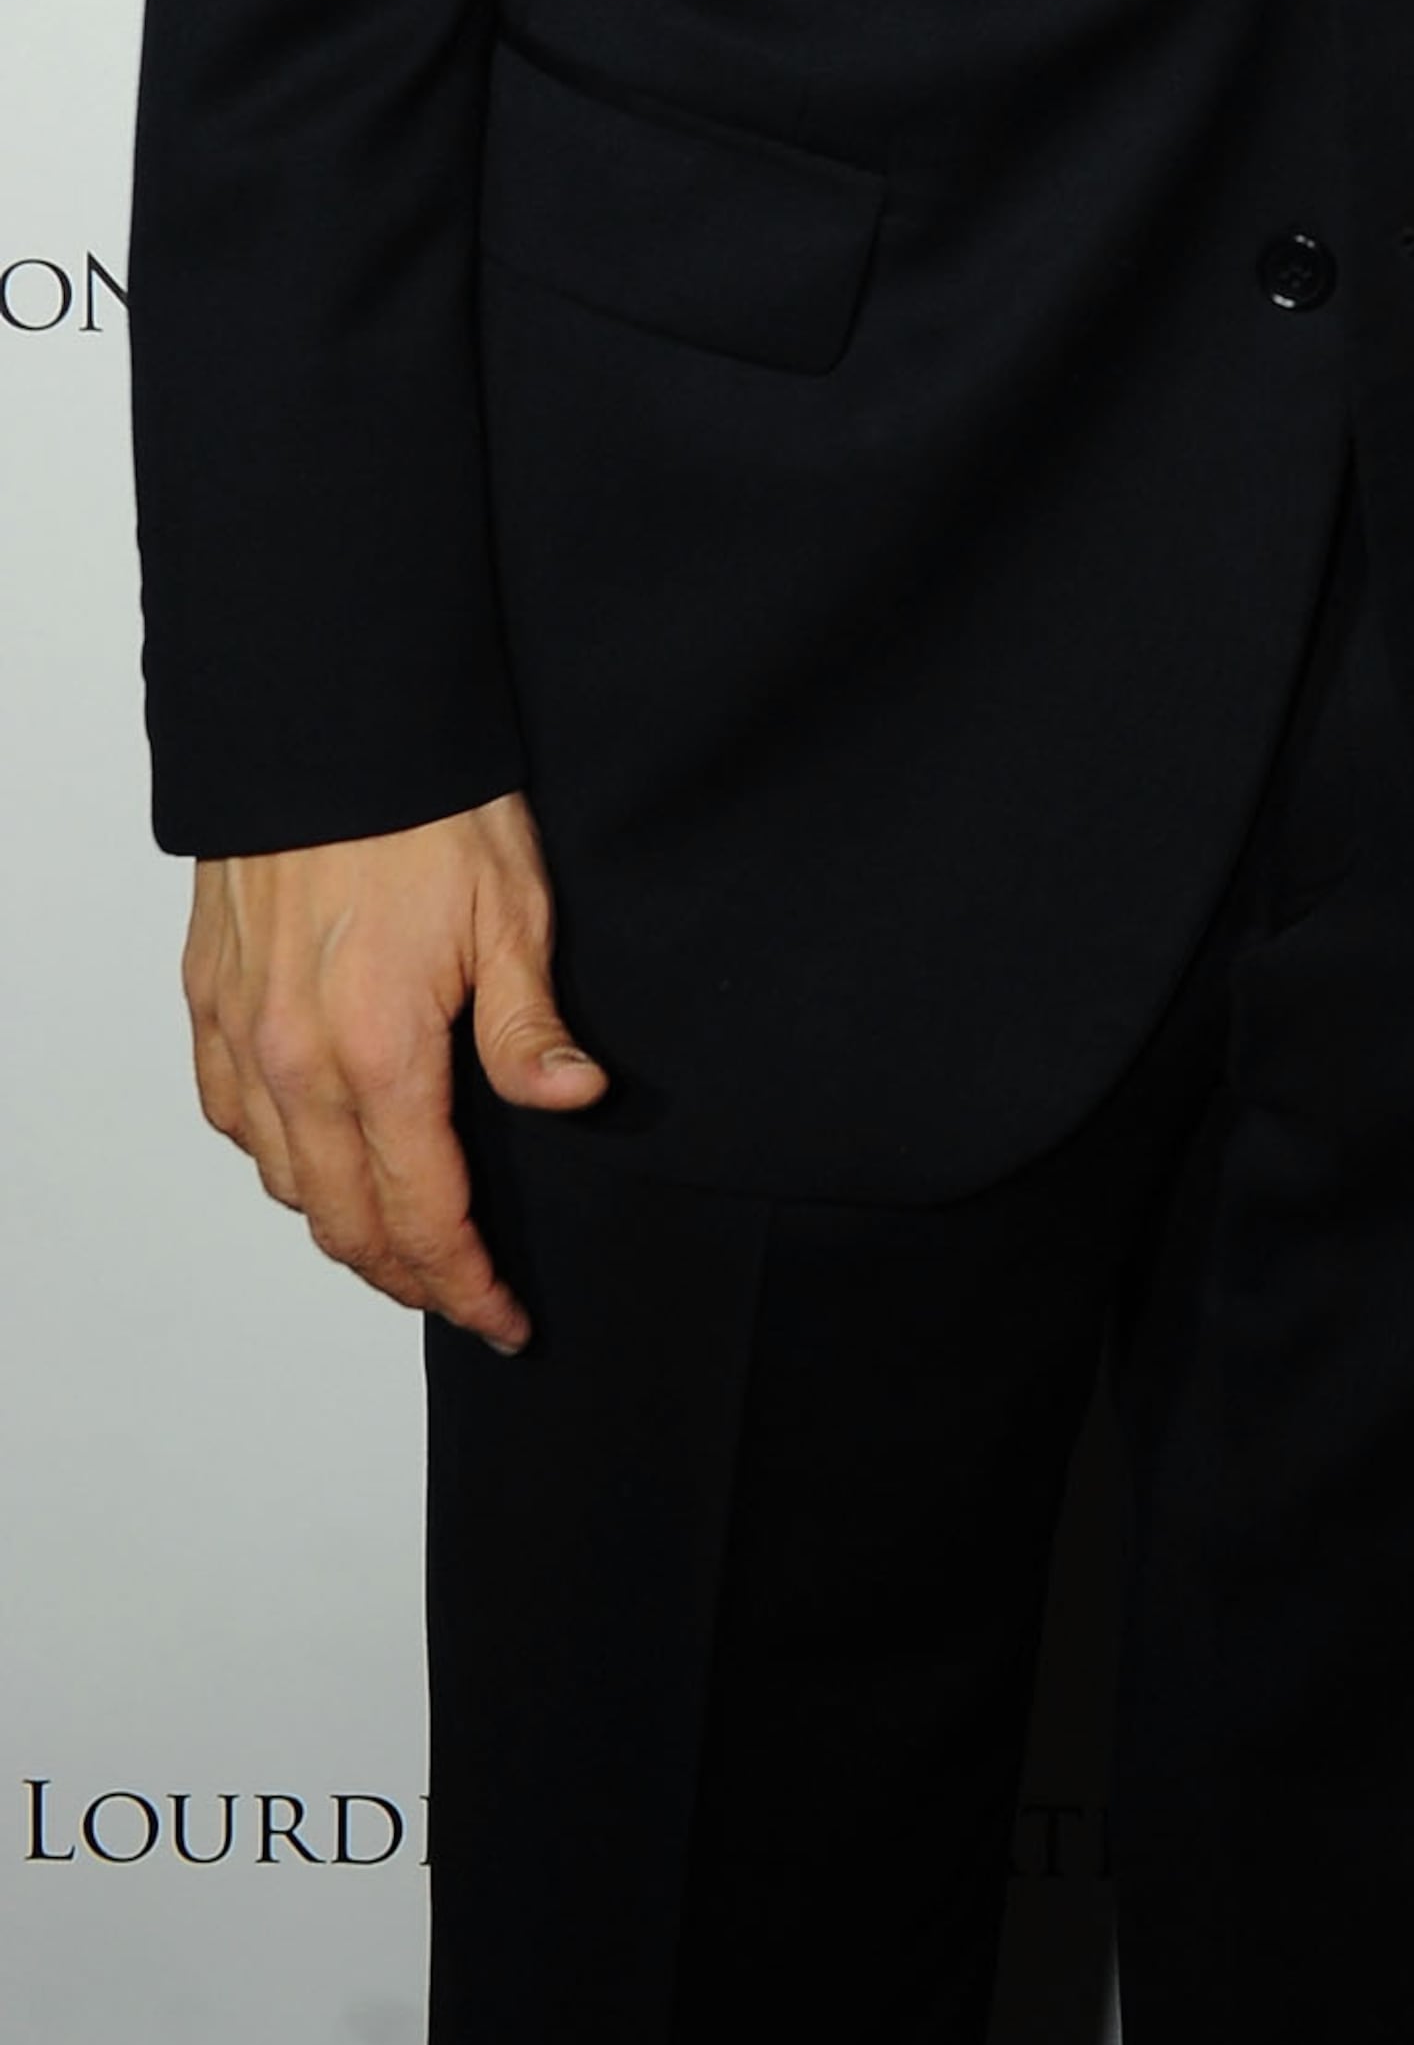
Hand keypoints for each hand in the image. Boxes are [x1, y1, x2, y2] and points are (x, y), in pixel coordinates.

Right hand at [182, 795, 605, 1349]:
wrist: (325, 726)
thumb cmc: (428, 807)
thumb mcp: (514, 912)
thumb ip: (530, 1029)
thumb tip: (573, 1103)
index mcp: (377, 1053)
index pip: (423, 1213)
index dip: (465, 1283)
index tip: (503, 1318)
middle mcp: (292, 1063)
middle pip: (344, 1221)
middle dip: (407, 1276)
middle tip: (460, 1296)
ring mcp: (239, 1036)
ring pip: (282, 1182)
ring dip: (341, 1226)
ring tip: (400, 1241)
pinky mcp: (208, 1003)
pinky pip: (232, 1121)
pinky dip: (277, 1161)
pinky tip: (315, 1159)